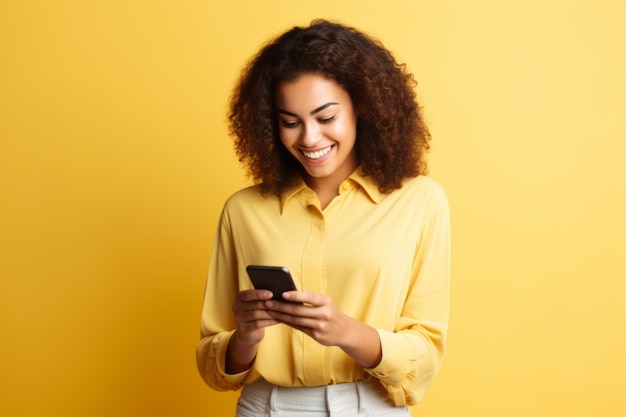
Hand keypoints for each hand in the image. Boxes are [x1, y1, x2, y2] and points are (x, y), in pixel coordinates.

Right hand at [226, 289, 278, 373]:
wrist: (249, 332)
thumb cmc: (256, 313)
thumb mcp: (256, 303)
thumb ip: (262, 297)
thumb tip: (278, 292)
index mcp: (239, 297)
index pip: (248, 294)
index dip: (259, 294)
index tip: (271, 294)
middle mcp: (237, 307)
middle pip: (254, 304)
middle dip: (269, 304)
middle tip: (281, 303)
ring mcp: (239, 318)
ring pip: (257, 314)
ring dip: (270, 313)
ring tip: (281, 311)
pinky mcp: (244, 328)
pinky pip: (258, 323)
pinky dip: (270, 321)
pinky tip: (278, 320)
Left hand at [264, 291, 381, 367]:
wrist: (345, 331)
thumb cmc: (331, 313)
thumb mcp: (325, 303)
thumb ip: (310, 301)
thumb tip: (287, 296)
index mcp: (326, 302)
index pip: (309, 297)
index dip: (295, 295)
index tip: (282, 293)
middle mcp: (324, 314)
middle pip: (299, 310)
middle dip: (282, 306)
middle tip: (268, 302)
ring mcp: (320, 326)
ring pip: (296, 320)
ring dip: (281, 315)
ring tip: (270, 310)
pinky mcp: (316, 335)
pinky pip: (298, 328)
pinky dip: (287, 322)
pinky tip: (279, 318)